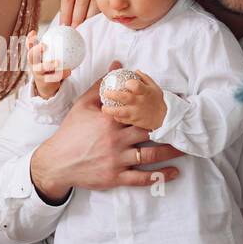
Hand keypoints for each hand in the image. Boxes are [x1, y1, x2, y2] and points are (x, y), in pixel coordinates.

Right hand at [26, 30, 69, 99]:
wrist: (46, 84)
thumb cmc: (48, 64)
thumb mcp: (49, 54)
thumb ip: (54, 42)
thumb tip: (64, 25)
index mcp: (33, 56)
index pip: (29, 46)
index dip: (29, 40)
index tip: (34, 33)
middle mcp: (33, 64)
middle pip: (31, 57)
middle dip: (35, 50)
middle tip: (44, 45)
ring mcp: (38, 74)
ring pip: (41, 69)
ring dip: (49, 65)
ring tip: (58, 62)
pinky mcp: (45, 82)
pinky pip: (53, 78)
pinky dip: (61, 74)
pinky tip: (69, 71)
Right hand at [29, 59, 182, 199]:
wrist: (57, 161)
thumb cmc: (70, 131)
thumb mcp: (83, 105)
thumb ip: (101, 85)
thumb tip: (116, 65)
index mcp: (110, 120)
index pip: (139, 111)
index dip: (157, 107)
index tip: (173, 104)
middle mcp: (116, 140)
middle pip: (150, 133)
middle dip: (169, 129)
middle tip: (185, 126)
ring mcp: (117, 160)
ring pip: (150, 155)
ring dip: (170, 152)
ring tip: (185, 148)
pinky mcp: (116, 177)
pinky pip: (142, 178)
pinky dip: (159, 176)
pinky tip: (173, 172)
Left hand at [59, 0, 98, 27]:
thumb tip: (68, 12)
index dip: (64, 12)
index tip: (63, 25)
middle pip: (79, 0)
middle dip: (76, 18)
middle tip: (73, 31)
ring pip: (93, 1)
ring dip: (88, 17)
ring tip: (84, 29)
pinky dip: (101, 11)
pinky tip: (98, 19)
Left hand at [100, 68, 166, 130]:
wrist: (163, 117)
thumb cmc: (155, 99)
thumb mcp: (154, 86)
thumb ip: (143, 78)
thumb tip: (134, 71)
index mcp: (146, 92)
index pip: (137, 86)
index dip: (130, 83)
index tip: (125, 82)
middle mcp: (140, 102)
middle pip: (125, 98)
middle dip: (114, 95)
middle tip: (105, 93)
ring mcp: (137, 113)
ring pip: (121, 112)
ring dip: (111, 110)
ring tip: (104, 108)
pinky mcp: (134, 121)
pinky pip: (123, 120)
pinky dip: (116, 117)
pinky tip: (112, 114)